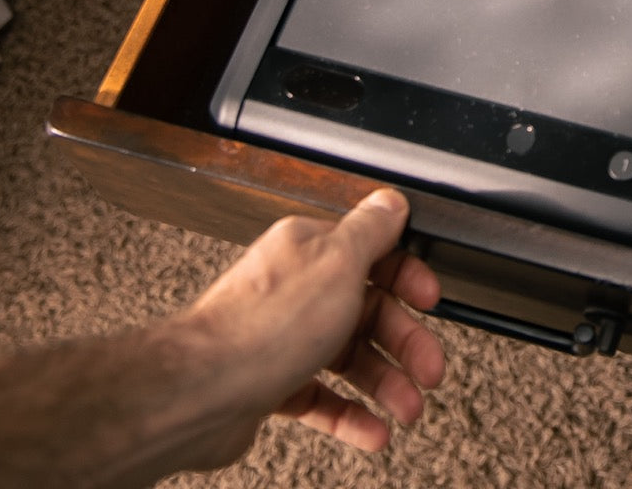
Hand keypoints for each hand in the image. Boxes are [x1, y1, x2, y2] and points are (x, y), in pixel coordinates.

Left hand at [179, 187, 444, 454]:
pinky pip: (323, 398)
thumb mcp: (338, 261)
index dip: (408, 280)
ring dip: (386, 384)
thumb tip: (391, 202)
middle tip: (429, 370)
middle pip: (369, 312)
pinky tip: (374, 429)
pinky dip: (353, 415)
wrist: (201, 393)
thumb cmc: (263, 325)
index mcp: (311, 252)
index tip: (430, 300)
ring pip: (349, 359)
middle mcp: (296, 290)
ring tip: (407, 408)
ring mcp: (282, 339)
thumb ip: (371, 230)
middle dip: (406, 344)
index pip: (374, 256)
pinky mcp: (270, 383)